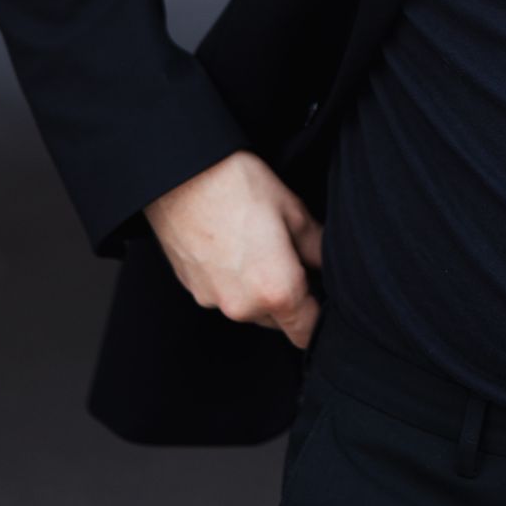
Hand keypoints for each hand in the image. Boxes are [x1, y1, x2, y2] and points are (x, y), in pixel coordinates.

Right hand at [143, 149, 325, 350]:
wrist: (178, 174)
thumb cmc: (237, 186)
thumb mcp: (291, 209)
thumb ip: (316, 246)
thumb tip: (326, 263)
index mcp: (275, 291)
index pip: (306, 332)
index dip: (318, 315)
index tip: (319, 292)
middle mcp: (243, 306)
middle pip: (278, 321)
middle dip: (288, 298)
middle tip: (287, 255)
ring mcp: (213, 301)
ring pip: (249, 308)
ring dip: (257, 290)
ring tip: (256, 245)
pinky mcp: (192, 289)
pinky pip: (223, 295)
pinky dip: (231, 280)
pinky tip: (232, 246)